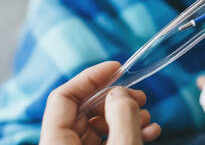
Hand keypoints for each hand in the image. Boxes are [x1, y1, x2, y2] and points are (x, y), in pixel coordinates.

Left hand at [40, 61, 160, 144]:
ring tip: (147, 116)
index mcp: (56, 143)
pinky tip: (148, 132)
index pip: (63, 97)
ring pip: (97, 126)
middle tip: (140, 97)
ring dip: (125, 116)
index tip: (117, 68)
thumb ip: (121, 117)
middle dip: (115, 98)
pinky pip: (105, 142)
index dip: (90, 77)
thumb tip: (119, 93)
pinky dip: (126, 132)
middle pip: (83, 110)